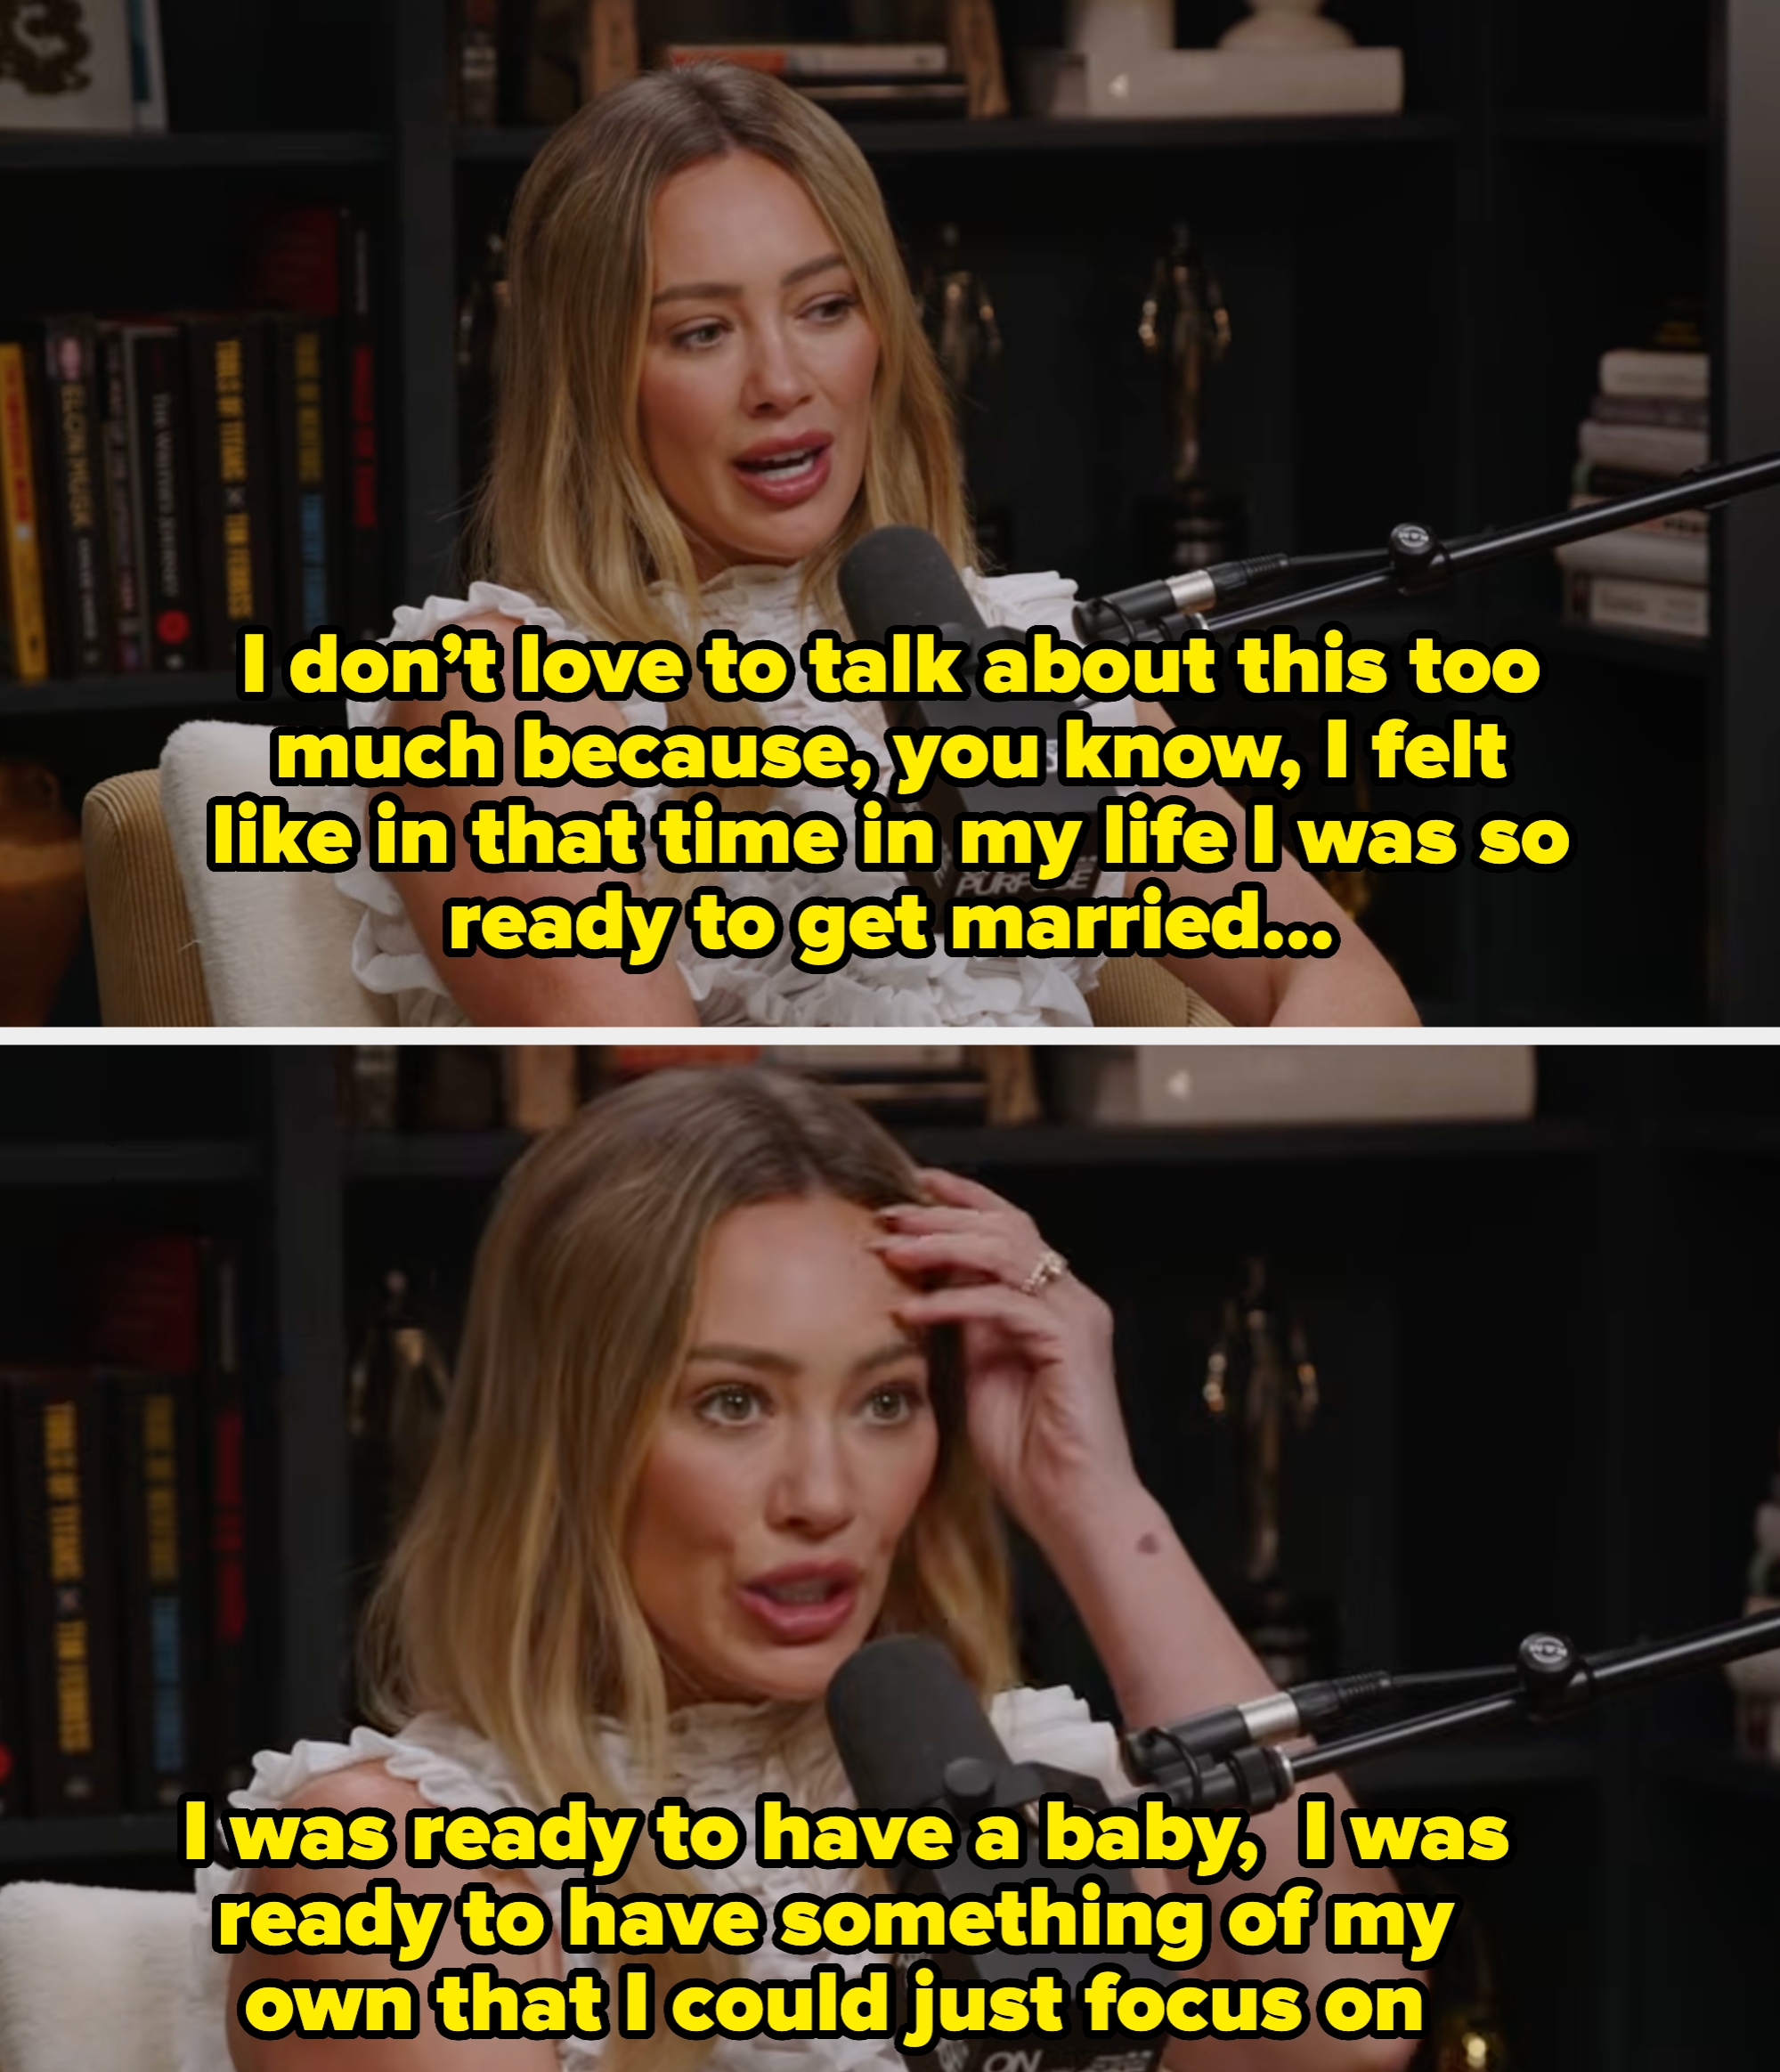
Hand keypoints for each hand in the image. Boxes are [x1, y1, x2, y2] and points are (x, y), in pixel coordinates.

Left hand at [871, 1168, 1139, 1550]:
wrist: (1077, 1510)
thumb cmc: (1030, 1455)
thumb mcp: (984, 1374)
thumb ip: (969, 1326)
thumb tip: (931, 1284)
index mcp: (1051, 1302)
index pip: (1009, 1227)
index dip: (962, 1199)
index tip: (910, 1186)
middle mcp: (1071, 1299)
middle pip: (1006, 1226)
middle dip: (941, 1216)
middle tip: (886, 1215)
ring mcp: (1075, 1317)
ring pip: (1005, 1252)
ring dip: (941, 1246)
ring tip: (890, 1251)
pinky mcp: (1070, 1343)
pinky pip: (1003, 1304)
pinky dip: (953, 1301)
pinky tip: (912, 1311)